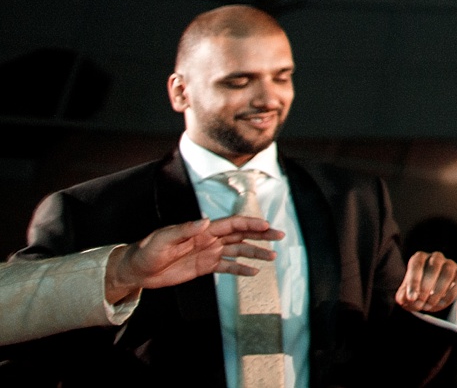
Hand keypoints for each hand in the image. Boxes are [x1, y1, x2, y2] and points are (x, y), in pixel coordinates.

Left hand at [103, 217, 283, 303]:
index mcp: (203, 230)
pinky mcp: (205, 267)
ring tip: (272, 257)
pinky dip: (241, 269)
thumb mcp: (163, 239)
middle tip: (279, 236)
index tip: (266, 226)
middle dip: (260, 235)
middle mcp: (210, 239)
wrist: (137, 270)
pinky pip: (227, 267)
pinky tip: (253, 272)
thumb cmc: (148, 250)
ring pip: (238, 251)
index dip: (249, 224)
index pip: (232, 225)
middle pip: (241, 235)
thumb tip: (205, 222)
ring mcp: (209, 253)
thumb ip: (185, 230)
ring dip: (255, 253)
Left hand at [394, 251, 456, 314]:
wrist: (428, 294)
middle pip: (434, 266)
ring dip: (439, 291)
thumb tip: (411, 298)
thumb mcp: (404, 295)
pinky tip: (441, 303)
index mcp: (419, 258)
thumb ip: (404, 296)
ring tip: (430, 305)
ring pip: (448, 272)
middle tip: (422, 303)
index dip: (414, 282)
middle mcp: (435, 257)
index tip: (412, 298)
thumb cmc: (414, 292)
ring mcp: (450, 263)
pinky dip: (451, 294)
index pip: (417, 265)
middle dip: (427, 287)